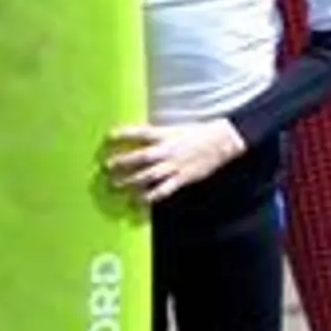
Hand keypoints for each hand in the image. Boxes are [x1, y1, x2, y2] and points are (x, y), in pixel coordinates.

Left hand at [105, 117, 246, 205]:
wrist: (222, 141)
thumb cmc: (197, 133)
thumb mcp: (176, 129)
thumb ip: (158, 136)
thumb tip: (138, 139)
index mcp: (166, 135)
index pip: (142, 133)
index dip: (125, 134)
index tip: (109, 136)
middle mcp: (168, 150)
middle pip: (141, 157)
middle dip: (123, 162)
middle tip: (107, 166)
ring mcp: (175, 165)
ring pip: (149, 175)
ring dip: (130, 181)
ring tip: (116, 185)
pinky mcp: (182, 178)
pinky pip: (164, 189)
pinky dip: (151, 196)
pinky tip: (139, 200)